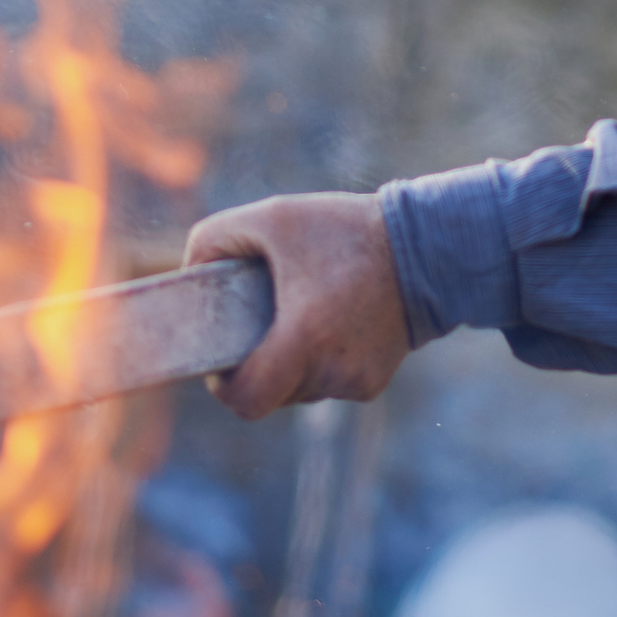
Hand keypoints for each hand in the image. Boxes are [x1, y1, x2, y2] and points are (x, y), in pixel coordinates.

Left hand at [181, 192, 408, 420]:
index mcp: (302, 338)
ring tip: (301, 316)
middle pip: (270, 395)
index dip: (225, 385)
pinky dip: (322, 362)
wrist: (426, 246)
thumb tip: (190, 273)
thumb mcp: (273, 217)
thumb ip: (215, 238)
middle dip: (258, 367)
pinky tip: (333, 323)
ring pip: (299, 391)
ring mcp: (355, 381)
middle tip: (260, 327)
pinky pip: (328, 384)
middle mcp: (330, 370)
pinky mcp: (374, 383)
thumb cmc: (343, 229)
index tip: (224, 358)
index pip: (245, 400)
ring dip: (291, 364)